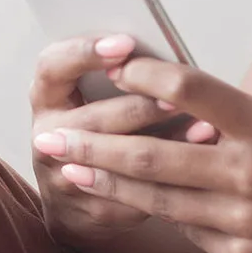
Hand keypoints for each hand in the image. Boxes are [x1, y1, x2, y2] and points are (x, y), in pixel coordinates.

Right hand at [28, 34, 204, 250]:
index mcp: (46, 98)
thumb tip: (167, 55)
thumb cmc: (96, 131)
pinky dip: (171, 180)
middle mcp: (46, 137)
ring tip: (205, 129)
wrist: (75, 199)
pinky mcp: (90, 209)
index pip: (53, 66)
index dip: (86, 53)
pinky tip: (201, 167)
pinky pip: (133, 195)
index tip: (126, 44)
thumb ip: (117, 78)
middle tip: (179, 97)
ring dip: (166, 143)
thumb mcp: (91, 98)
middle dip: (141, 106)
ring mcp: (63, 177)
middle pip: (93, 118)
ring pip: (116, 161)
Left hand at [31, 57, 251, 252]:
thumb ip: (247, 128)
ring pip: (159, 196)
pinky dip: (158, 214)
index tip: (113, 62)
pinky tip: (120, 200)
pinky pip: (188, 231)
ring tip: (65, 165)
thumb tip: (185, 110)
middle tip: (49, 131)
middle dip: (94, 141)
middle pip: (156, 152)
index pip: (196, 88)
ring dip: (105, 180)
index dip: (147, 74)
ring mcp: (248, 219)